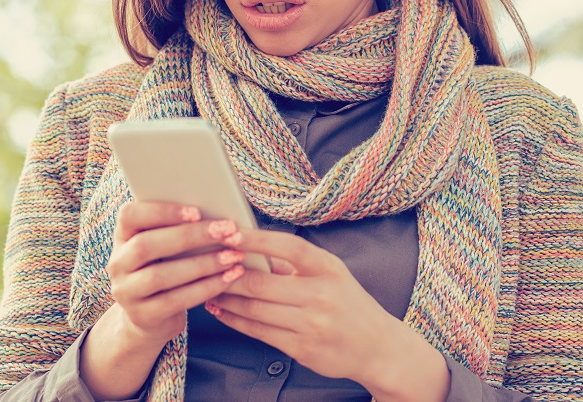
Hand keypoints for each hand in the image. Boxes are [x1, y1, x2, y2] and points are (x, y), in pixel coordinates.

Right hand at [80, 201, 246, 398]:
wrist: (150, 318)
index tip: (197, 211)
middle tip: (227, 231)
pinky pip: (175, 301)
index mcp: (122, 237)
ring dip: (203, 264)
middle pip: (146, 245)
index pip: (129, 216)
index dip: (161, 211)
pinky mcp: (142, 316)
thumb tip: (217, 212)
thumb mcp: (165, 248)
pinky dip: (205, 288)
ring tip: (233, 256)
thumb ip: (178, 228)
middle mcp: (117, 264)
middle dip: (191, 236)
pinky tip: (228, 278)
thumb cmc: (167, 269)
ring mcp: (126, 292)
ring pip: (161, 276)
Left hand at [203, 229, 449, 399]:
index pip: (289, 247)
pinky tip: (221, 310)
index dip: (256, 239)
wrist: (377, 348)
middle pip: (262, 282)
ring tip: (206, 287)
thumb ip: (295, 263)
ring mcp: (311, 325)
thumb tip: (251, 247)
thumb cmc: (349, 303)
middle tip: (205, 262)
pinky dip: (235, 319)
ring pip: (255, 309)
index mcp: (329, 268)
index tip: (229, 232)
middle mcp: (321, 295)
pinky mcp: (302, 349)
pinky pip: (259, 332)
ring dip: (226, 297)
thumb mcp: (332, 273)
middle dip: (228, 273)